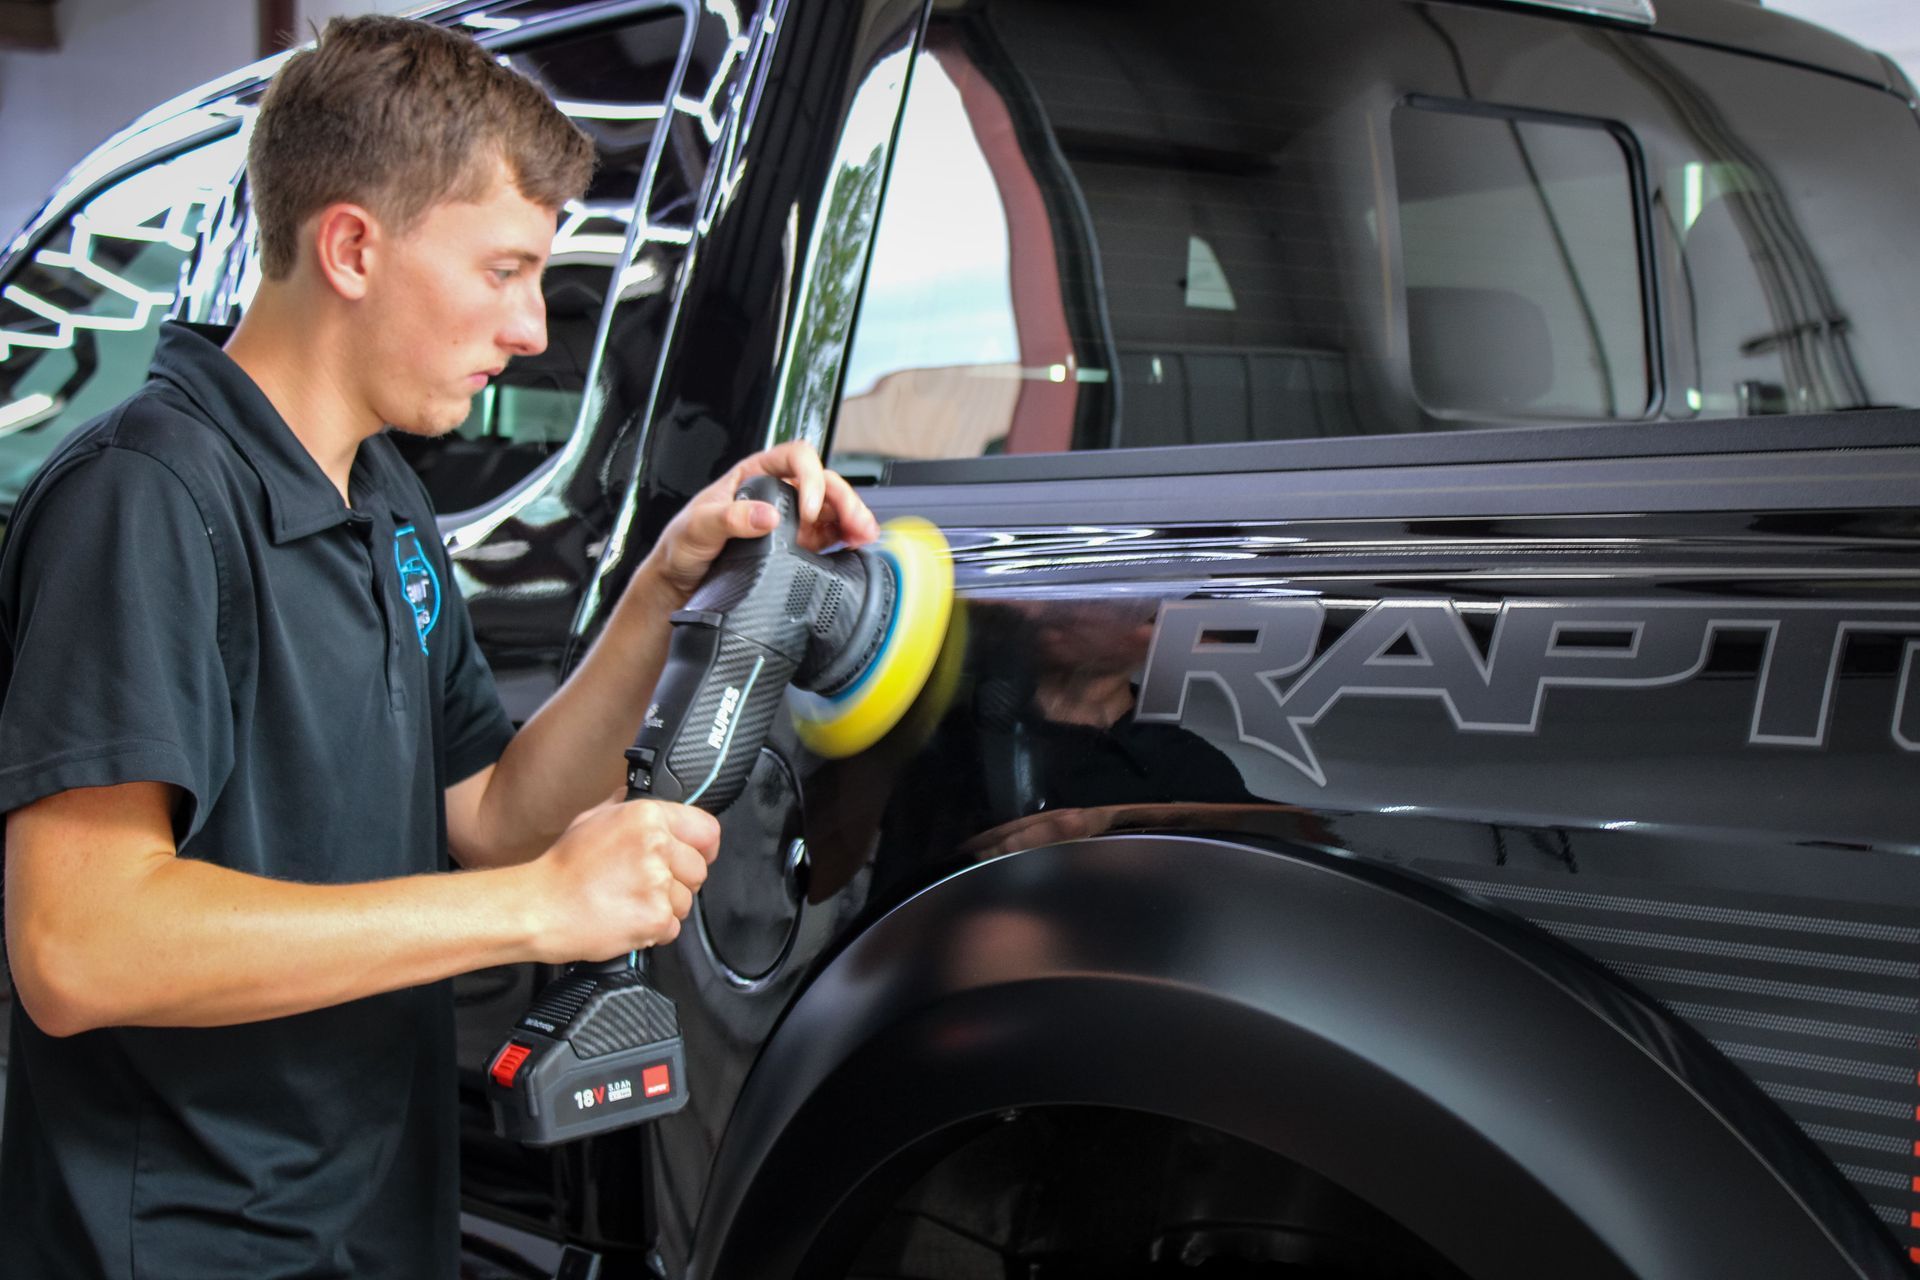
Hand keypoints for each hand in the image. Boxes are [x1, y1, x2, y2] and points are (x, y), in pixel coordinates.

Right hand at [527, 799, 721, 962]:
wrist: (538, 908)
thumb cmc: (562, 867)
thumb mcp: (594, 818)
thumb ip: (629, 807)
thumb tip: (655, 798)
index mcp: (646, 816)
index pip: (707, 829)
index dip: (704, 846)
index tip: (699, 855)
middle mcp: (656, 846)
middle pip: (699, 870)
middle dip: (678, 881)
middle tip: (644, 885)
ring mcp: (657, 883)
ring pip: (686, 902)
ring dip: (663, 908)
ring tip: (628, 902)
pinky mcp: (655, 918)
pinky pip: (672, 928)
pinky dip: (653, 931)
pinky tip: (626, 919)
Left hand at [642, 441, 879, 603]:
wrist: (680, 584)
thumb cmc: (682, 545)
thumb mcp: (697, 526)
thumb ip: (729, 518)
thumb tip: (766, 516)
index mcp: (754, 475)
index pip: (794, 457)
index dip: (809, 477)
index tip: (808, 509)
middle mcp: (778, 493)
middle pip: (823, 482)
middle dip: (844, 499)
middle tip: (853, 523)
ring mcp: (791, 519)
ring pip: (833, 508)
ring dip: (853, 518)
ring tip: (864, 535)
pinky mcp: (798, 546)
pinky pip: (831, 536)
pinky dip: (848, 539)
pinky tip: (856, 547)